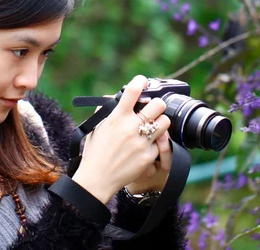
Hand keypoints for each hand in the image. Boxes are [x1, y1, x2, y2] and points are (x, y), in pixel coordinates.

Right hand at [72, 75, 170, 203]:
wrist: (98, 179)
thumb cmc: (94, 153)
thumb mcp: (96, 128)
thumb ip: (106, 111)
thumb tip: (111, 98)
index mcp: (117, 117)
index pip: (133, 91)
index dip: (140, 81)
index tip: (142, 81)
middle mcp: (131, 127)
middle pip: (158, 104)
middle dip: (156, 105)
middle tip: (152, 109)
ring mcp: (142, 142)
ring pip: (164, 122)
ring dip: (159, 122)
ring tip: (151, 127)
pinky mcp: (149, 155)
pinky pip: (159, 144)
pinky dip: (153, 144)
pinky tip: (143, 148)